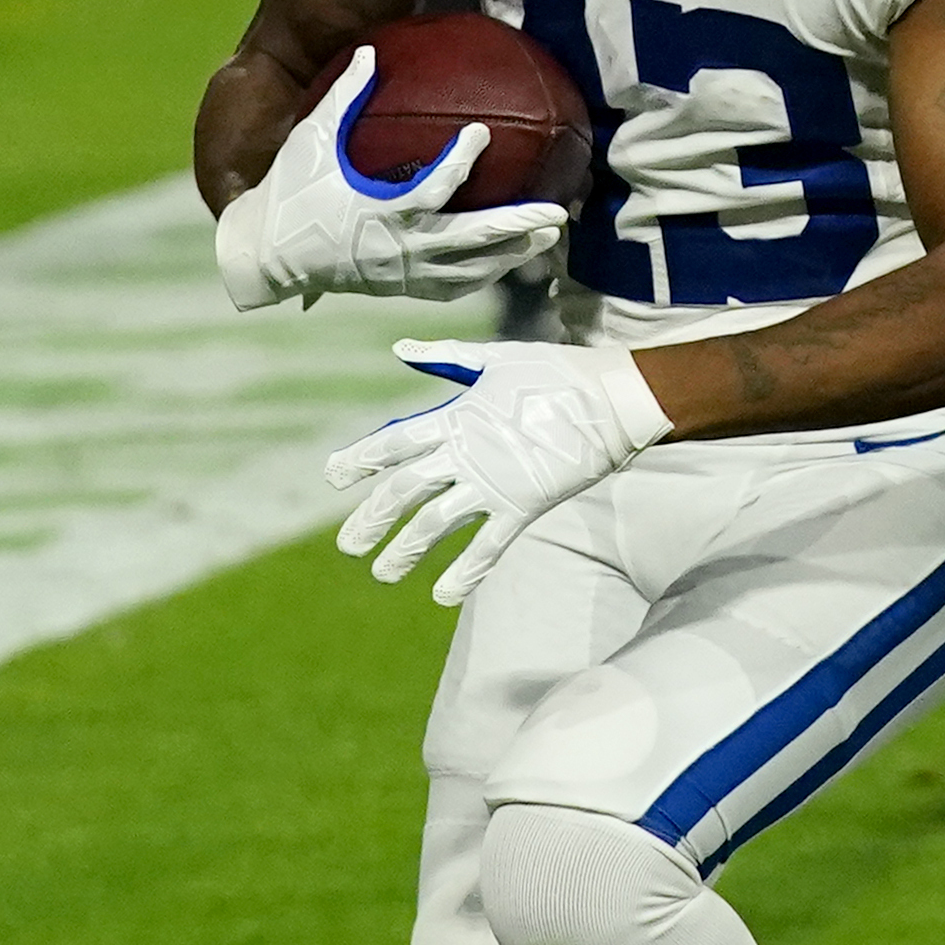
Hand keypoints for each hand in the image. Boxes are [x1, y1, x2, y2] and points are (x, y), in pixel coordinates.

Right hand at [213, 44, 565, 310]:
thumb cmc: (289, 194)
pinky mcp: (401, 288)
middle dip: (516, 227)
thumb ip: (343, 97)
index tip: (481, 133)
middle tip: (555, 212)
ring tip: (546, 237)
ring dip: (511, 255)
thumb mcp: (310, 141)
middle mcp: (398, 248)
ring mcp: (402, 273)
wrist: (264, 255)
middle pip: (472, 242)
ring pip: (471, 273)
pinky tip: (507, 261)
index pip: (433, 188)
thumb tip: (371, 51)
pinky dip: (484, 275)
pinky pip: (453, 288)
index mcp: (379, 213)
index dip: (461, 161)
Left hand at [326, 339, 671, 603]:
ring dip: (405, 551)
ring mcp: (493, 483)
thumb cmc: (556, 372)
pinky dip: (465, 573)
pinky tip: (443, 595)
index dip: (358, 460)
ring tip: (384, 574)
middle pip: (403, 491)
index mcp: (455, 417)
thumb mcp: (498, 359)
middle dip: (370, 519)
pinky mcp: (523, 505)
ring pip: (435, 524)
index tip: (332, 476)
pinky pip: (487, 547)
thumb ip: (447, 359)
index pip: (393, 443)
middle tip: (348, 546)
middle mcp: (466, 454)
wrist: (612, 400)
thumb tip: (402, 349)